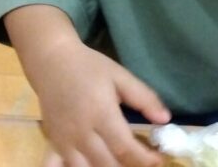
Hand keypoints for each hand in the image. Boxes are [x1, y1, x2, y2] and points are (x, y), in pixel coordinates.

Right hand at [36, 40, 170, 166]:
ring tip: (121, 163)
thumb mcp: (120, 76)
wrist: (51, 62)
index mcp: (101, 113)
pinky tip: (93, 163)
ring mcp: (64, 141)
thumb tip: (165, 119)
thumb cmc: (89, 67)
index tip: (158, 159)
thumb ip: (144, 98)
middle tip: (143, 161)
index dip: (145, 159)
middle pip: (108, 165)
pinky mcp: (54, 143)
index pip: (125, 148)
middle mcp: (81, 132)